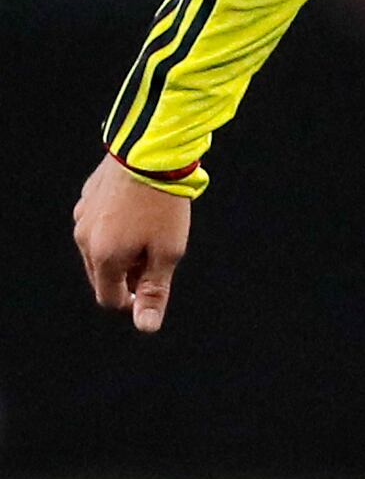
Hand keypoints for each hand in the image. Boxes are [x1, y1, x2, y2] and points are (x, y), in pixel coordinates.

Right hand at [73, 155, 192, 331]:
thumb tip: (145, 326)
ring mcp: (82, 215)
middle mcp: (84, 238)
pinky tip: (138, 211)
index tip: (154, 283)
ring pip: (99, 248)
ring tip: (149, 230)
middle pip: (102, 274)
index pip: (109, 298)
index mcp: (102, 256)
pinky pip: (98, 224)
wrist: (152, 151)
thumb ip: (155, 291)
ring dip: (121, 251)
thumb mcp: (168, 253)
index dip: (133, 299)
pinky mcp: (87, 197)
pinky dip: (115, 228)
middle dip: (128, 273)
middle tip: (157, 253)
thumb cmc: (164, 205)